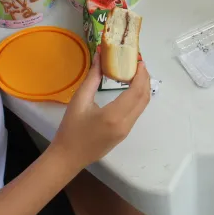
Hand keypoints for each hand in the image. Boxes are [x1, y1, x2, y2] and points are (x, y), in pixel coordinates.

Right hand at [50, 51, 150, 168]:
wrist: (68, 158)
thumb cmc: (71, 129)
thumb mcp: (79, 101)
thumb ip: (92, 78)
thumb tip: (100, 56)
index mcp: (114, 116)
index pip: (136, 91)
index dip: (141, 74)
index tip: (139, 60)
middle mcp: (125, 124)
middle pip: (144, 98)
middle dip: (145, 79)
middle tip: (139, 63)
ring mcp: (127, 131)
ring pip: (142, 106)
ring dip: (143, 88)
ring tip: (136, 72)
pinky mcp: (124, 134)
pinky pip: (136, 112)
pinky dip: (137, 98)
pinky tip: (130, 88)